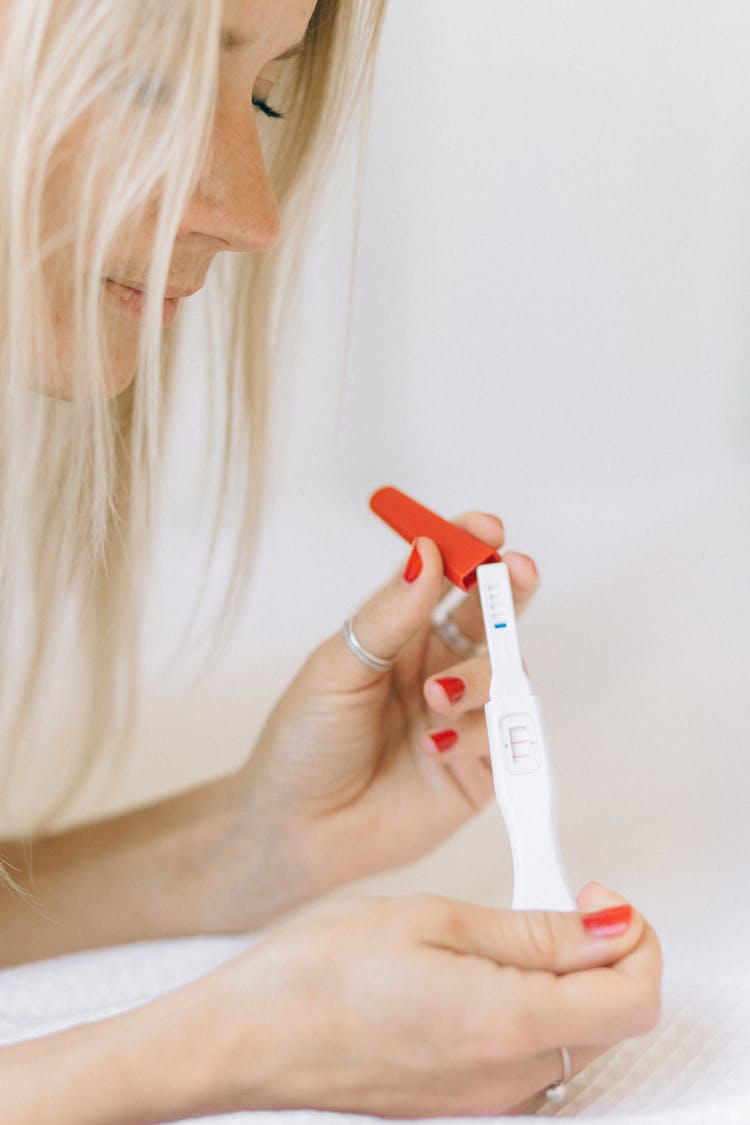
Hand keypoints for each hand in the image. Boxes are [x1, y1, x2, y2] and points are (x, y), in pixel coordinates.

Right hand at [187, 883, 660, 1116]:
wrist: (245, 1039)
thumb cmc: (315, 976)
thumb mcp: (432, 918)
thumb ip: (530, 930)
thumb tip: (601, 927)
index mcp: (506, 1024)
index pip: (632, 996)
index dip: (635, 939)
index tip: (598, 899)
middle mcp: (504, 1078)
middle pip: (609, 1020)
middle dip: (600, 954)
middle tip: (555, 902)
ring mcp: (482, 1100)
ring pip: (571, 1038)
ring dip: (563, 981)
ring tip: (500, 934)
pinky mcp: (457, 1104)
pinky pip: (526, 1058)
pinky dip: (526, 1008)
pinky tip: (477, 971)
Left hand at [242, 511, 538, 892]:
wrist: (297, 828)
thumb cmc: (305, 742)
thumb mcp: (338, 668)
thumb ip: (388, 615)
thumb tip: (427, 553)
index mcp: (404, 637)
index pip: (448, 580)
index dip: (471, 549)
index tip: (487, 528)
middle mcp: (441, 670)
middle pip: (494, 621)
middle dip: (511, 593)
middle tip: (517, 572)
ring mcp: (464, 719)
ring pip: (506, 678)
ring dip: (480, 678)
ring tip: (437, 697)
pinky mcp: (481, 769)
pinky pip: (507, 741)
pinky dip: (478, 736)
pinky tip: (436, 746)